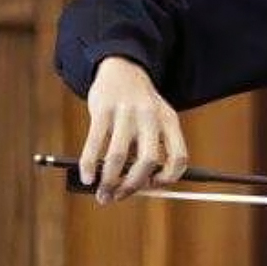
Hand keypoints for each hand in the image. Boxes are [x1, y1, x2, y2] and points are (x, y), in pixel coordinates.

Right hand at [79, 56, 188, 204]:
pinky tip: (87, 177)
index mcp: (169, 121)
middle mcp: (151, 116)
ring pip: (118, 157)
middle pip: (148, 161)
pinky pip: (94, 144)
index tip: (153, 186)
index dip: (169, 178)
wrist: (122, 69)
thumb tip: (137, 189)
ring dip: (109, 181)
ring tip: (102, 192)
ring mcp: (126, 112)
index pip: (179, 157)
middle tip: (120, 196)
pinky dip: (89, 165)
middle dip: (133, 185)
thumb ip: (151, 150)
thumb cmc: (140, 105)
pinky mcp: (102, 110)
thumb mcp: (157, 120)